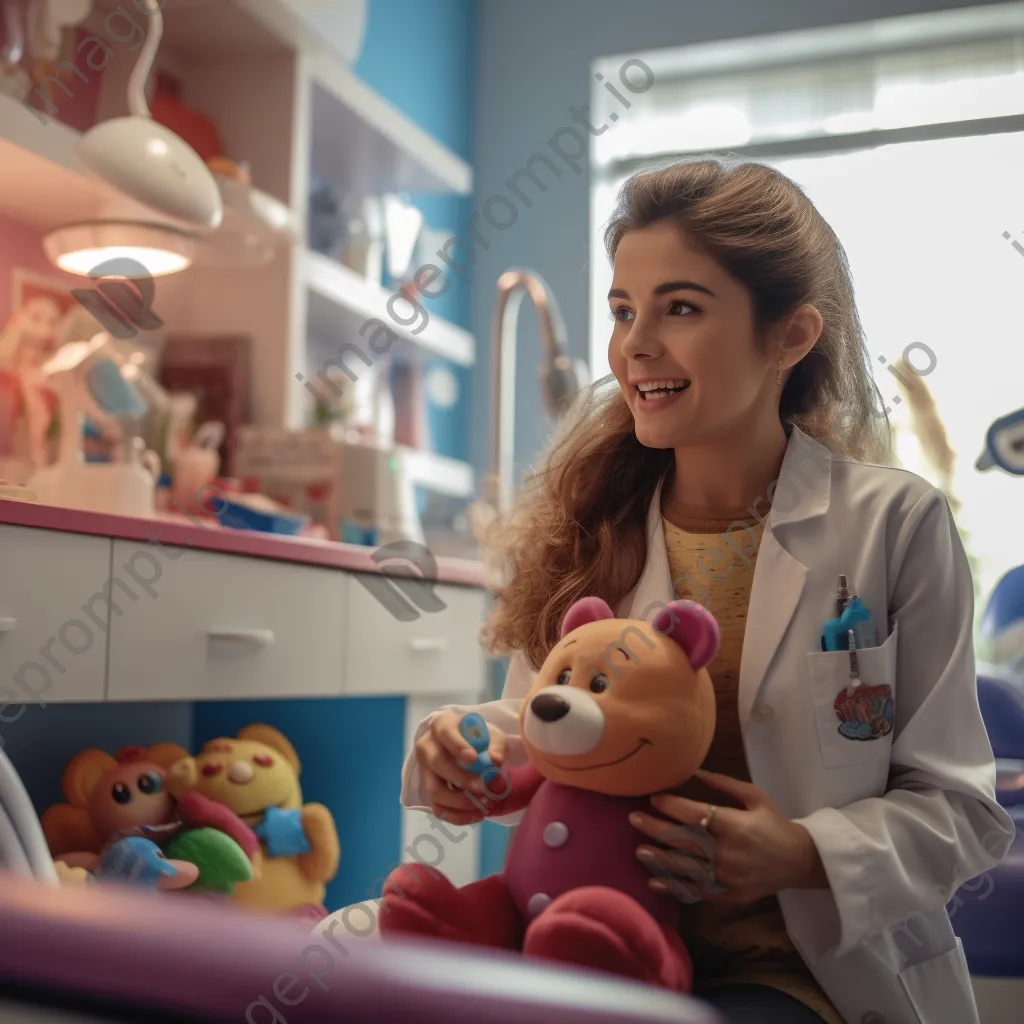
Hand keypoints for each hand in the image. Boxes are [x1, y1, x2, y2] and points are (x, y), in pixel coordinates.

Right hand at [415, 711, 506, 825]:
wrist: (464, 746)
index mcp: (441, 725)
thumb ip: (496, 744)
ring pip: (434, 790)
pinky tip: (476, 815)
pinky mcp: (428, 791)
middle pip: (437, 763)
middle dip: (461, 779)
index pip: (445, 733)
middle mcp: (427, 746)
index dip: (458, 746)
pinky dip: (457, 816)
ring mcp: (424, 771)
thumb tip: (495, 760)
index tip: (474, 758)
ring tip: (483, 805)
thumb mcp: (491, 733)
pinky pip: (437, 808)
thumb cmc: (478, 737)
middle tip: (483, 789)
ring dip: (459, 802)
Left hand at [630, 770, 828, 906]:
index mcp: (735, 826)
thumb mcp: (755, 797)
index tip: (653, 797)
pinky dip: (673, 888)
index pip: (695, 815)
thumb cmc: (775, 823)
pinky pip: (696, 892)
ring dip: (660, 859)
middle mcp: (729, 853)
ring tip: (639, 850)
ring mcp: (727, 878)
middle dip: (656, 829)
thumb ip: (724, 785)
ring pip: (686, 869)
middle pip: (685, 841)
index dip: (672, 806)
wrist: (800, 862)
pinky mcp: (728, 896)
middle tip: (633, 818)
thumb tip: (694, 772)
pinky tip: (654, 882)